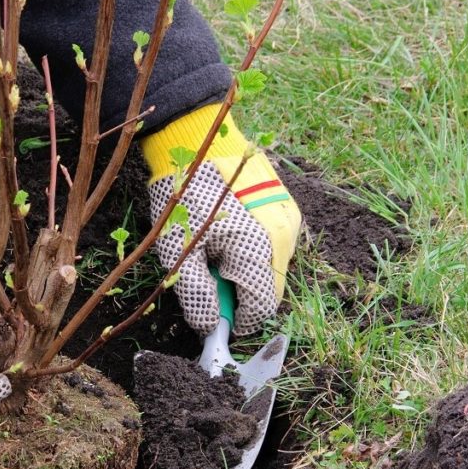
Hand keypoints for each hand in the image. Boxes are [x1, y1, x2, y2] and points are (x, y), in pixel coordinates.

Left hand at [148, 161, 277, 335]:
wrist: (199, 141)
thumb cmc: (185, 196)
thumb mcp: (179, 251)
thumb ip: (196, 293)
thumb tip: (208, 327)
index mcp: (258, 250)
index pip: (261, 307)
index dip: (238, 321)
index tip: (214, 321)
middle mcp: (283, 238)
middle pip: (268, 289)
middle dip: (239, 294)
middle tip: (208, 277)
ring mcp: (288, 220)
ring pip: (270, 268)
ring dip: (244, 272)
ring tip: (215, 250)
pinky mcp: (285, 208)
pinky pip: (272, 244)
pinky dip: (251, 251)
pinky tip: (227, 235)